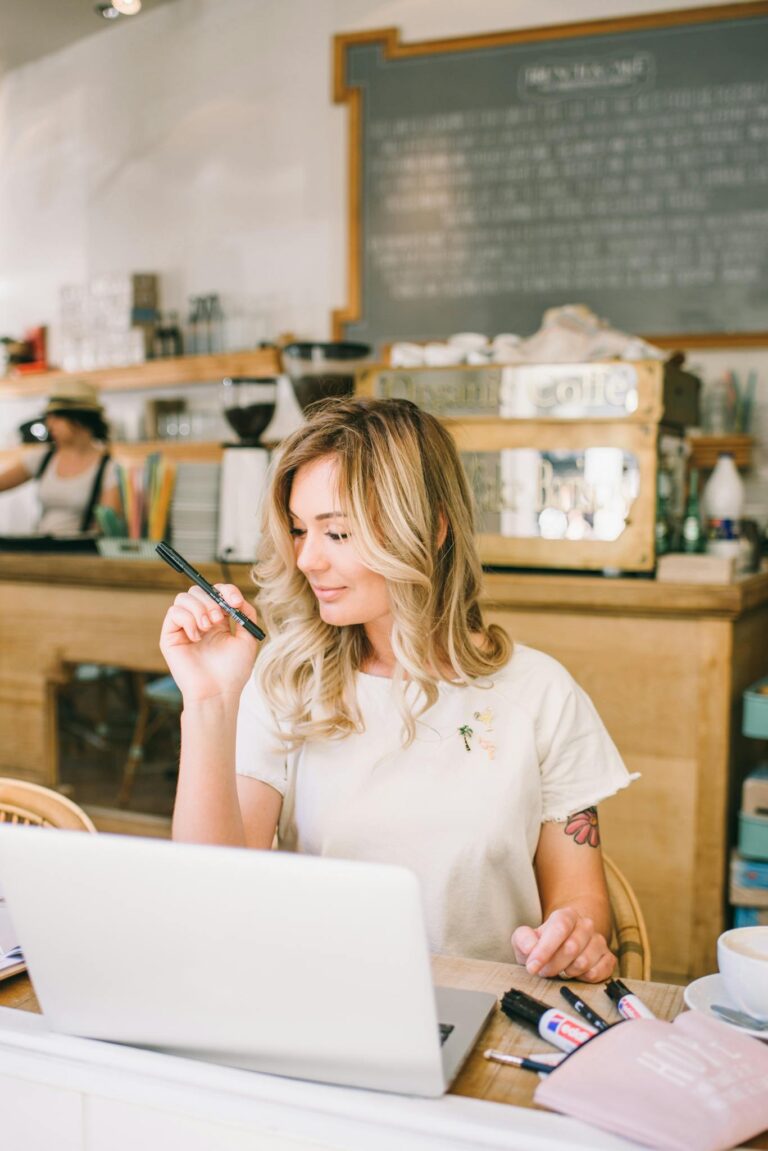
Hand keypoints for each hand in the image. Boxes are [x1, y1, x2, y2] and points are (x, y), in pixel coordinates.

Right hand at [159, 584, 259, 702]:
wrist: (218, 691)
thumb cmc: (233, 671)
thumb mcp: (248, 639)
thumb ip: (246, 615)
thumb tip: (238, 598)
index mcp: (218, 621)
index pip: (216, 593)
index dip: (225, 590)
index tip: (235, 601)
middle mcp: (199, 622)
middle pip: (198, 591)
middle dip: (211, 600)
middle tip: (218, 619)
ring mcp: (184, 628)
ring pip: (184, 597)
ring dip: (199, 608)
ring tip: (207, 628)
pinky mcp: (170, 636)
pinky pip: (174, 612)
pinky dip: (187, 619)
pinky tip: (196, 636)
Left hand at [511, 907, 615, 982]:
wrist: (564, 945)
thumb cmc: (543, 943)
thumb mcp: (526, 939)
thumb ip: (523, 939)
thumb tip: (530, 949)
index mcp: (566, 915)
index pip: (559, 928)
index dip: (545, 949)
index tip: (532, 967)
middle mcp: (586, 925)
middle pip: (571, 948)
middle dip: (553, 965)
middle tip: (543, 971)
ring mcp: (599, 942)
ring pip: (584, 962)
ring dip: (567, 971)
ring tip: (560, 970)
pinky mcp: (608, 958)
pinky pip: (599, 972)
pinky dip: (584, 978)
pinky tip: (576, 974)